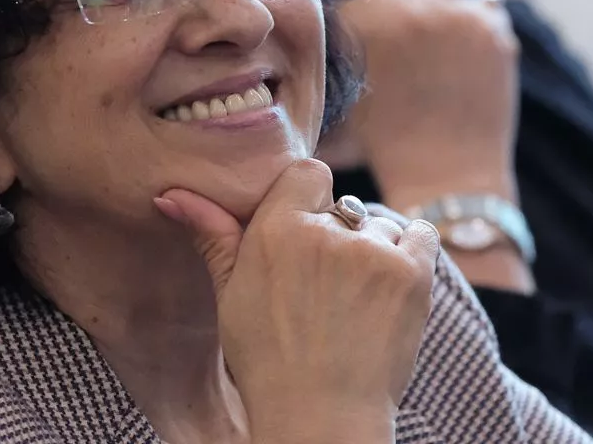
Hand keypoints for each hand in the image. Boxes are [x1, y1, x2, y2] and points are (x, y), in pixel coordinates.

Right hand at [154, 159, 440, 441]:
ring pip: (380, 226)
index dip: (309, 203)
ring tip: (354, 302)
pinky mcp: (411, 272)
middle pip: (344, 206)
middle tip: (326, 288)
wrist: (321, 417)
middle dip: (339, 238)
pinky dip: (411, 252)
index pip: (308, 173)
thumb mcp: (231, 296)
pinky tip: (389, 286)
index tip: (305, 240)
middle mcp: (325, 233)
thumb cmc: (268, 360)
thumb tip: (171, 194)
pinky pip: (421, 233)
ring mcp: (372, 251)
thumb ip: (213, 236)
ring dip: (375, 252)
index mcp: (275, 230)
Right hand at [333, 0, 520, 209]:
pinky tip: (464, 63)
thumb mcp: (349, 73)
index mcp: (361, 15)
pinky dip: (475, 25)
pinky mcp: (492, 25)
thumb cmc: (387, 133)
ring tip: (441, 57)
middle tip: (413, 39)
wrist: (443, 173)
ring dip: (444, 8)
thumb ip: (350, 21)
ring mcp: (453, 13)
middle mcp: (406, 5)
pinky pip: (481, 4)